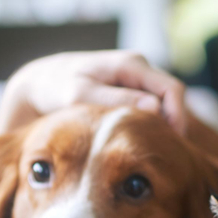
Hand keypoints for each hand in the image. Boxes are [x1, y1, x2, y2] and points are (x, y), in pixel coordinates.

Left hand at [0, 50, 187, 134]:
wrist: (40, 83)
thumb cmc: (56, 87)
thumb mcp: (80, 95)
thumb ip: (116, 100)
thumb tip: (154, 108)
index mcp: (130, 64)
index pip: (172, 89)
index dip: (178, 117)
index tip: (170, 143)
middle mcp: (138, 68)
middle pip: (172, 97)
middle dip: (172, 124)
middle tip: (163, 153)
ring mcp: (135, 79)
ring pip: (162, 104)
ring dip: (161, 126)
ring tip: (152, 151)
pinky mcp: (129, 90)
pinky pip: (150, 107)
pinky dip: (149, 124)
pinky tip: (140, 143)